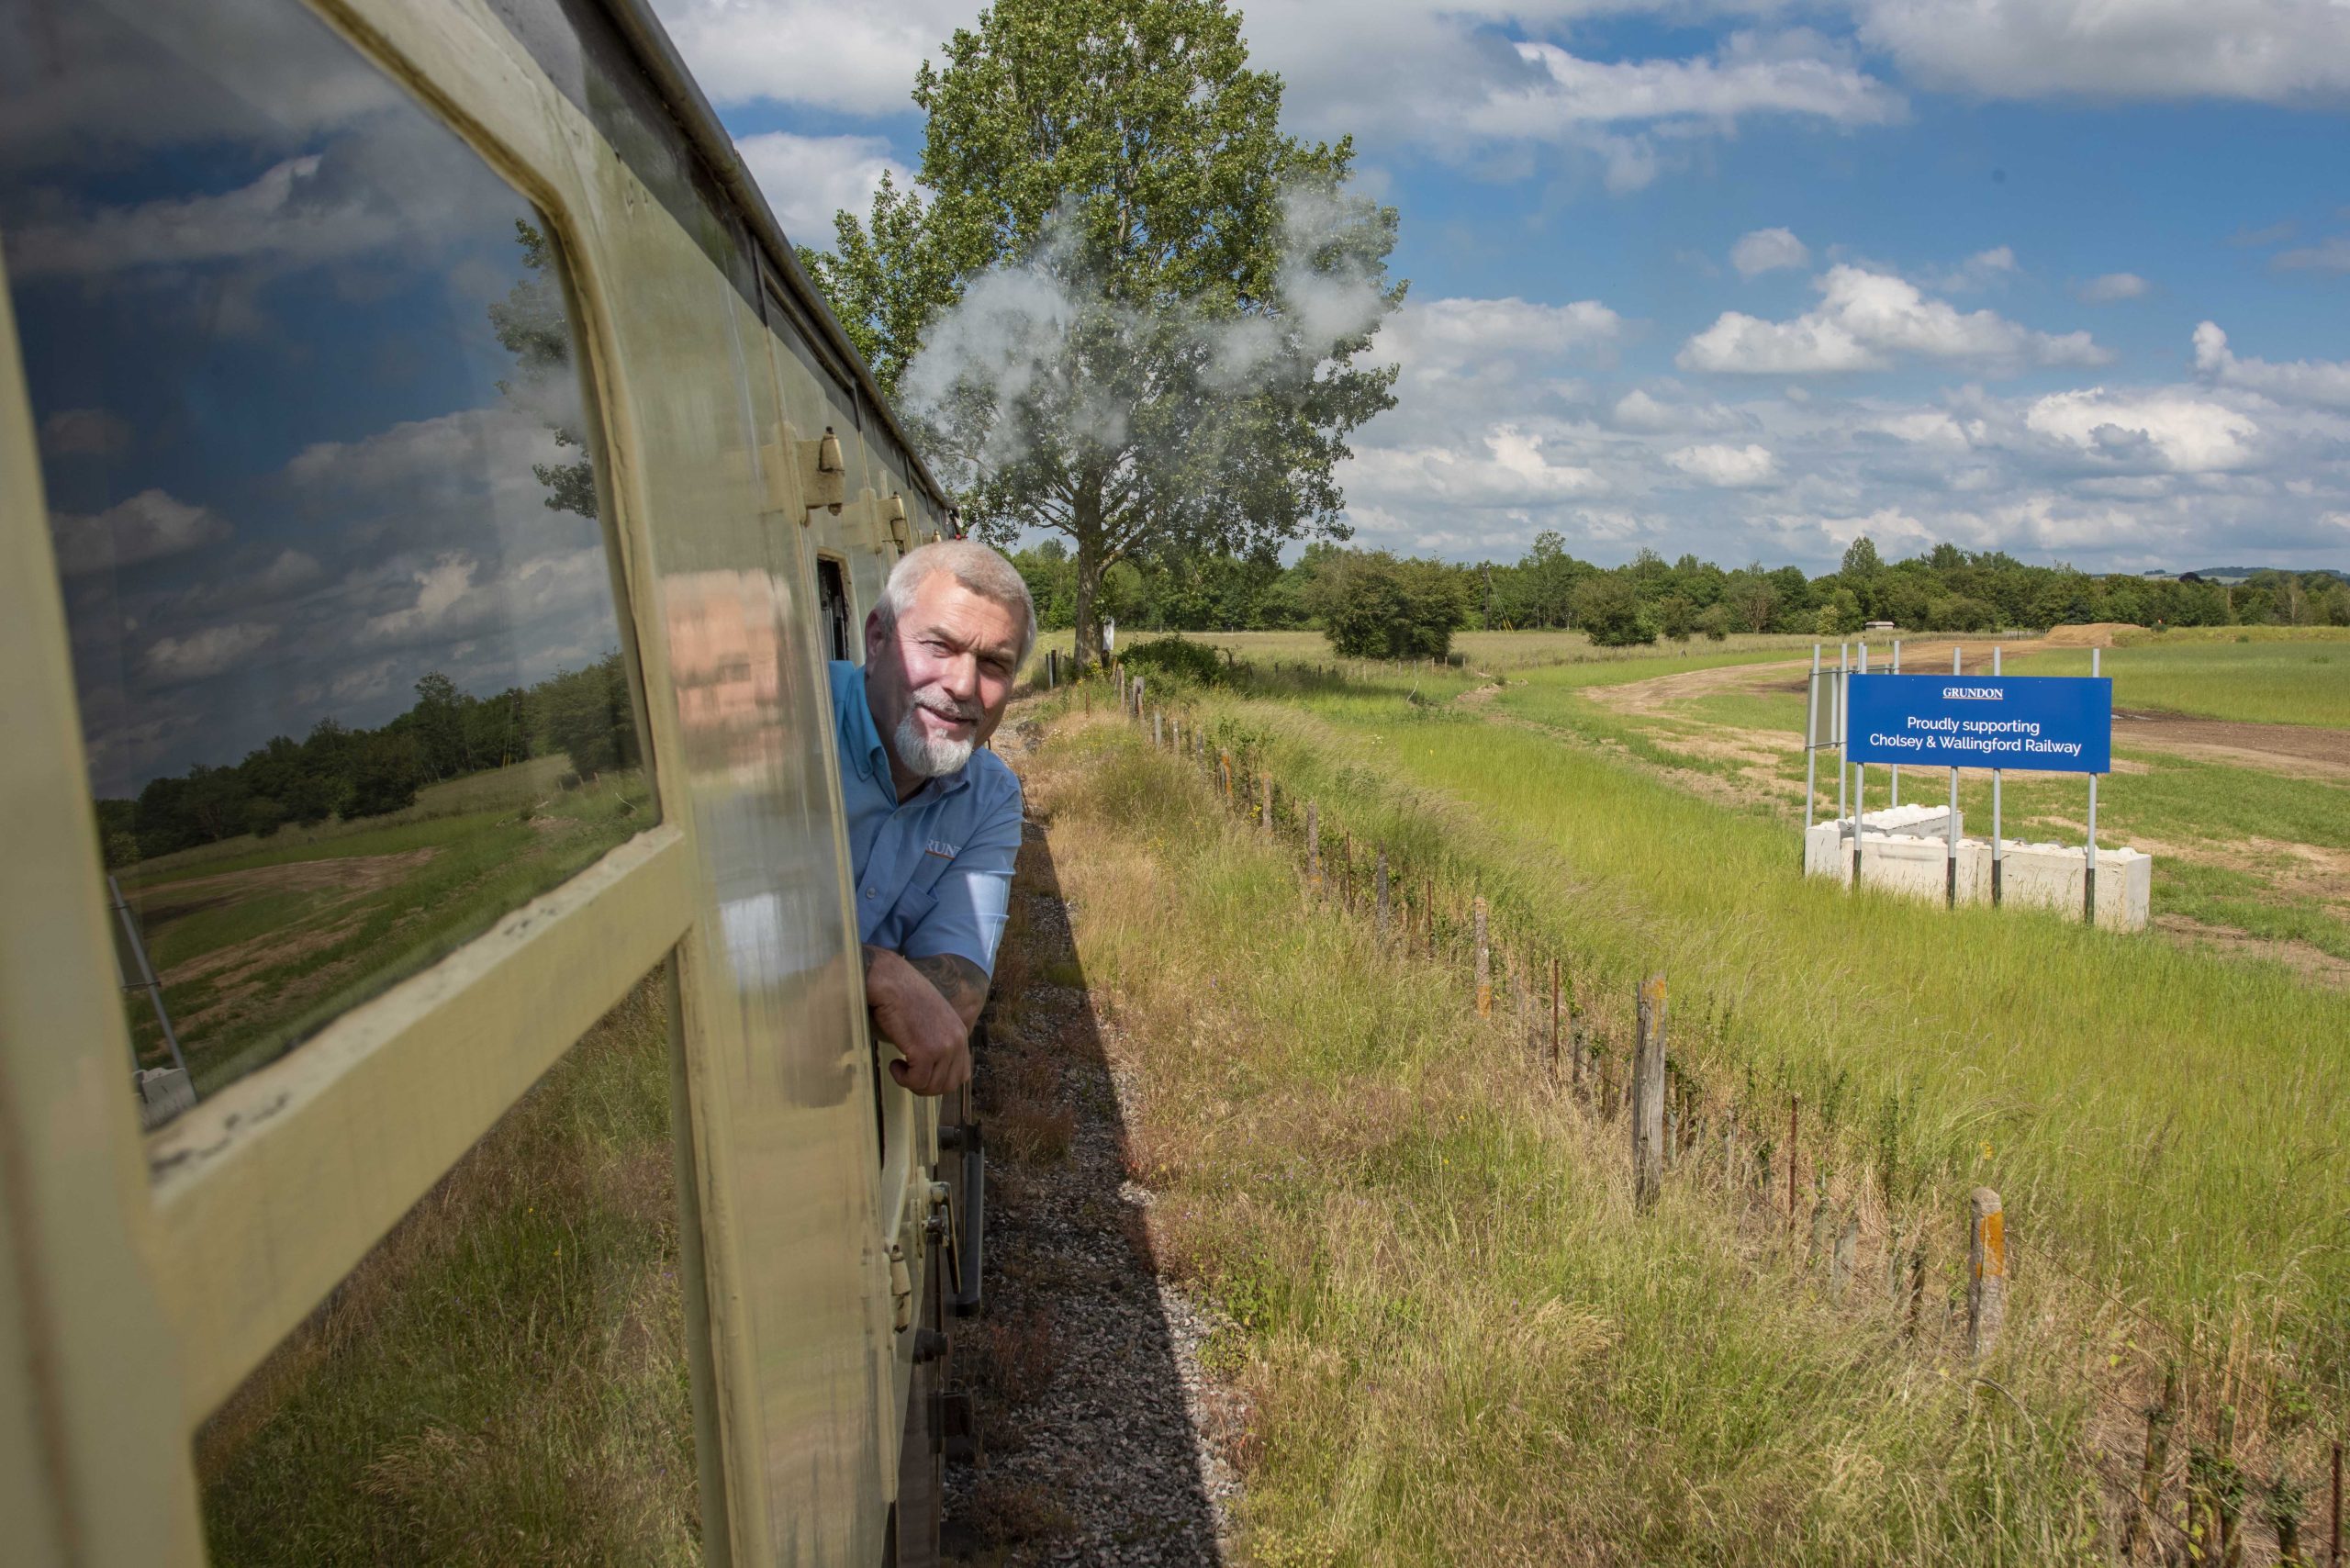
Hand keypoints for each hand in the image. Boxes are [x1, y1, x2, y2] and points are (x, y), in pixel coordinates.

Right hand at [863, 947, 972, 1095]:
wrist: (891, 982)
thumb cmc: (904, 998)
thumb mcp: (932, 1019)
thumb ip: (938, 1040)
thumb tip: (932, 1071)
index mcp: (960, 1033)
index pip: (961, 1075)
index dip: (938, 1081)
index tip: (920, 1072)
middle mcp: (957, 1041)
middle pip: (947, 1086)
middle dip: (925, 1086)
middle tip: (907, 1073)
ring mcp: (943, 1047)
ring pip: (930, 1087)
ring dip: (911, 1082)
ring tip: (899, 1065)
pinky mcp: (925, 1051)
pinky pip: (916, 1082)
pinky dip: (902, 1078)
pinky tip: (893, 1063)